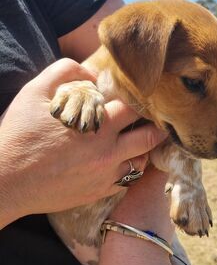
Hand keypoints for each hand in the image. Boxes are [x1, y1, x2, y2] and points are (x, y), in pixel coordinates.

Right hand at [0, 59, 167, 226]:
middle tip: (154, 119)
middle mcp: (108, 152)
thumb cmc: (19, 135)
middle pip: (149, 136)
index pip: (135, 108)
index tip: (140, 98)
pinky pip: (127, 180)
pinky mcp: (99, 192)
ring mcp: (106, 175)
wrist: (7, 180)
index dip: (139, 100)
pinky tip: (120, 160)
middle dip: (154, 125)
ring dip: (143, 149)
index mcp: (97, 124)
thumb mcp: (34, 92)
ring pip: (142, 161)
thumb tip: (92, 71)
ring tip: (137, 139)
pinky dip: (129, 168)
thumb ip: (65, 72)